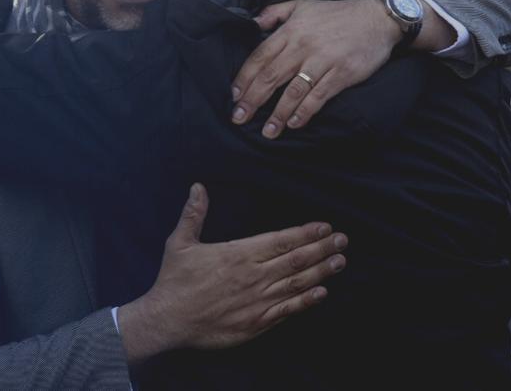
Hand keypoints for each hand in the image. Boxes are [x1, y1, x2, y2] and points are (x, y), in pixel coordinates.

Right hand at [116, 183, 347, 363]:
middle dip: (322, 249)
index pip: (281, 240)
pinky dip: (306, 301)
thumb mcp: (179, 243)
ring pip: (297, 284)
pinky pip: (287, 311)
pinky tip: (322, 293)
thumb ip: (193, 214)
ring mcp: (257, 302)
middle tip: (343, 240)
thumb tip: (199, 186)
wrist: (167, 320)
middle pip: (296, 260)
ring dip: (321, 272)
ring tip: (340, 262)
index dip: (305, 233)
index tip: (325, 227)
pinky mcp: (255, 323)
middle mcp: (253, 277)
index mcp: (239, 255)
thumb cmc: (174, 281)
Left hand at [230, 0, 400, 139]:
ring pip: (294, 91)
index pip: (260, 56)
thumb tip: (253, 23)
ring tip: (267, 131)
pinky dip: (305, 111)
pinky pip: (318, 96)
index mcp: (291, 30)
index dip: (245, 77)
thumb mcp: (303, 4)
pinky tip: (295, 123)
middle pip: (271, 76)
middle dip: (253, 100)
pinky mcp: (341, 73)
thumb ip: (276, 12)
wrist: (377, 18)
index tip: (234, 95)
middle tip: (239, 118)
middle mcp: (303, 46)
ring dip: (278, 114)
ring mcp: (323, 60)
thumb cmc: (337, 13)